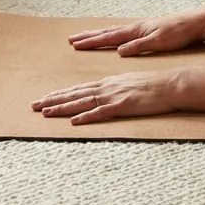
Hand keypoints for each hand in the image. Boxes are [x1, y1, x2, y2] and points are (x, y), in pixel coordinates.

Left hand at [33, 71, 180, 124]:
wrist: (170, 84)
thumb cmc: (153, 86)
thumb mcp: (129, 84)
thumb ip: (115, 89)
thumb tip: (102, 95)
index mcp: (109, 82)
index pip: (79, 88)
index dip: (60, 94)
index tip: (44, 98)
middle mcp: (107, 87)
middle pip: (75, 93)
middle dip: (53, 99)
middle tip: (34, 105)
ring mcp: (114, 96)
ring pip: (82, 102)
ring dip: (62, 107)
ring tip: (45, 112)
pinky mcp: (122, 106)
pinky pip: (101, 112)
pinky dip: (86, 116)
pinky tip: (74, 121)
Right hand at [68, 11, 204, 56]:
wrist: (194, 23)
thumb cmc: (178, 33)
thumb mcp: (158, 42)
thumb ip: (138, 46)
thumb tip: (119, 51)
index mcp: (136, 31)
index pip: (109, 37)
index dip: (91, 41)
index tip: (75, 43)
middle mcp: (135, 28)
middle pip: (107, 32)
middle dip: (89, 36)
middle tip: (72, 39)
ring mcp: (140, 29)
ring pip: (114, 32)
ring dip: (98, 35)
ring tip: (85, 36)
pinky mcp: (147, 31)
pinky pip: (123, 33)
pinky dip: (112, 35)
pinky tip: (112, 38)